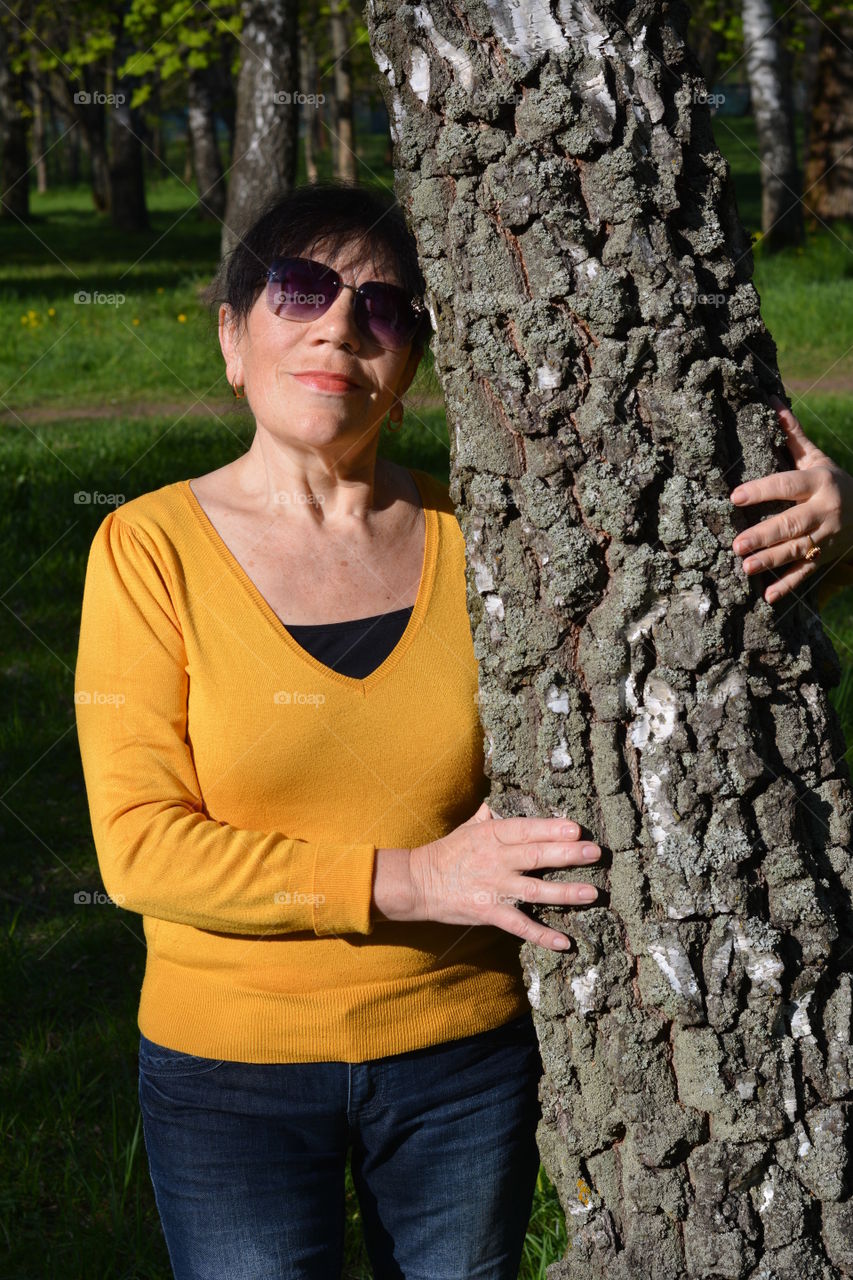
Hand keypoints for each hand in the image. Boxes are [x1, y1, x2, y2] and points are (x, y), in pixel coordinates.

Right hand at [409, 801, 601, 952]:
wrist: (416, 883)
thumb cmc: (445, 853)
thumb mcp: (466, 828)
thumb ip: (486, 818)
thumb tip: (495, 805)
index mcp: (490, 834)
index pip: (526, 829)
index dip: (551, 828)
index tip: (576, 828)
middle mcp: (495, 859)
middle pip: (536, 856)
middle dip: (568, 854)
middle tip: (595, 852)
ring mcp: (493, 887)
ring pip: (534, 890)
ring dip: (565, 892)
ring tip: (592, 893)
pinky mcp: (489, 912)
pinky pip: (519, 926)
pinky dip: (541, 935)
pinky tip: (563, 942)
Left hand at [729, 395, 852, 602]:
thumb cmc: (831, 480)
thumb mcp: (816, 458)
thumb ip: (792, 434)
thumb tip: (771, 400)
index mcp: (819, 482)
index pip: (787, 485)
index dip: (762, 490)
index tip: (735, 496)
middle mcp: (824, 510)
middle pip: (790, 523)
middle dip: (763, 534)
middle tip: (737, 544)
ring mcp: (826, 536)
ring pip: (796, 550)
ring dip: (771, 561)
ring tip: (745, 568)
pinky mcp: (824, 556)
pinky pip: (805, 573)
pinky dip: (787, 586)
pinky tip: (767, 597)